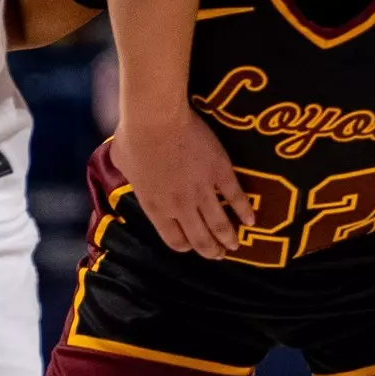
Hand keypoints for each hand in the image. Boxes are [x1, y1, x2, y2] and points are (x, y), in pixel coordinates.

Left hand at [112, 111, 253, 259]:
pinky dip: (245, 211)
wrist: (157, 120)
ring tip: (236, 245)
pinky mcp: (220, 173)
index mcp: (156, 207)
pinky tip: (252, 221)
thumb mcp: (123, 164)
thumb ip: (132, 176)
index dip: (185, 246)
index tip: (192, 247)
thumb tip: (130, 171)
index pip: (174, 239)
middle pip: (199, 239)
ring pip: (220, 225)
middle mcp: (181, 207)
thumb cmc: (134, 138)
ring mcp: (203, 191)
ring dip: (229, 238)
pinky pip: (236, 197)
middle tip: (219, 255)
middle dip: (211, 251)